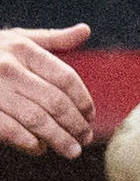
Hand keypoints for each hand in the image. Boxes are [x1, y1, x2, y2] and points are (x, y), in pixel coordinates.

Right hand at [0, 22, 97, 157]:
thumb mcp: (15, 39)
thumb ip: (50, 39)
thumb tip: (85, 30)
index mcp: (22, 49)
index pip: (65, 78)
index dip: (83, 100)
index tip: (90, 115)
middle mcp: (8, 68)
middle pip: (55, 102)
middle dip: (75, 124)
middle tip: (85, 138)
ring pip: (36, 119)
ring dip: (58, 138)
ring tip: (71, 150)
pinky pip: (10, 130)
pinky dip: (28, 142)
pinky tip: (39, 148)